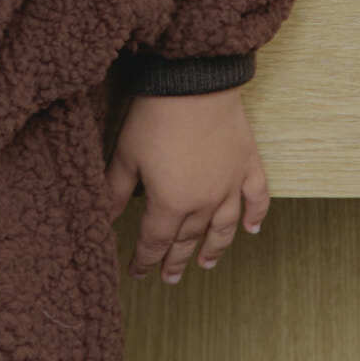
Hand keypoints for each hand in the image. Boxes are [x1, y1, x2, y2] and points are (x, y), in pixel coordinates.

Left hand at [107, 84, 270, 286]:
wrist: (194, 82)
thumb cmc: (154, 118)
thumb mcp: (125, 156)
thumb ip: (114, 193)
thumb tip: (102, 221)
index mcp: (169, 203)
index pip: (155, 241)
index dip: (144, 260)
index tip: (137, 272)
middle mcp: (203, 202)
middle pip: (188, 239)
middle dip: (176, 260)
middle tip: (169, 277)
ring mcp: (229, 185)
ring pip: (223, 227)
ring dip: (214, 249)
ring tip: (206, 265)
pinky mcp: (247, 164)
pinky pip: (257, 197)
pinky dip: (256, 215)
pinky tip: (253, 230)